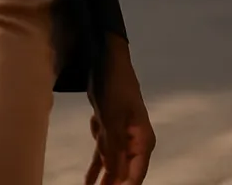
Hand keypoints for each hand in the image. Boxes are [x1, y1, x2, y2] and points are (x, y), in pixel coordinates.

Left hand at [86, 36, 154, 184]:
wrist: (106, 59)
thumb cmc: (113, 86)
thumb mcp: (111, 118)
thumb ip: (114, 148)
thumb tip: (116, 174)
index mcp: (143, 140)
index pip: (135, 174)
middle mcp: (136, 141)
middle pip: (124, 172)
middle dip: (112, 184)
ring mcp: (123, 135)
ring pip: (112, 164)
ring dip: (102, 176)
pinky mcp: (110, 129)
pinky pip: (104, 152)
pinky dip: (96, 164)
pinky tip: (88, 180)